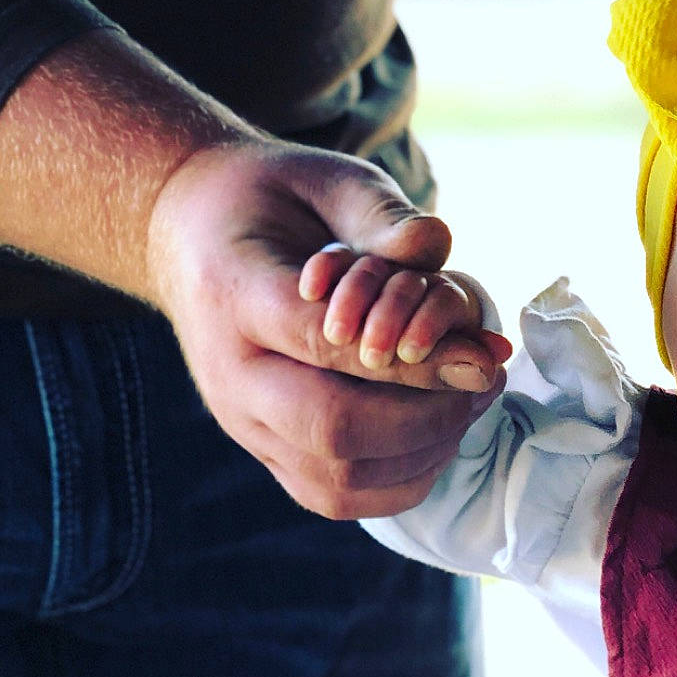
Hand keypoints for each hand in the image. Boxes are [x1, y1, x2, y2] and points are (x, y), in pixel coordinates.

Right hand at [146, 139, 510, 517]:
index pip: (324, 341)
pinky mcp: (266, 455)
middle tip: (482, 382)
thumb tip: (436, 248)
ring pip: (337, 479)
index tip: (482, 359)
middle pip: (330, 426)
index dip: (414, 358)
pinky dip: (400, 479)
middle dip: (425, 415)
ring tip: (467, 403)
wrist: (193, 237)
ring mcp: (243, 424)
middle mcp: (228, 374)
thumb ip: (379, 212)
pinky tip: (436, 434)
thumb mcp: (324, 178)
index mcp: (232, 294)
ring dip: (421, 451)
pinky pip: (336, 498)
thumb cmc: (274, 202)